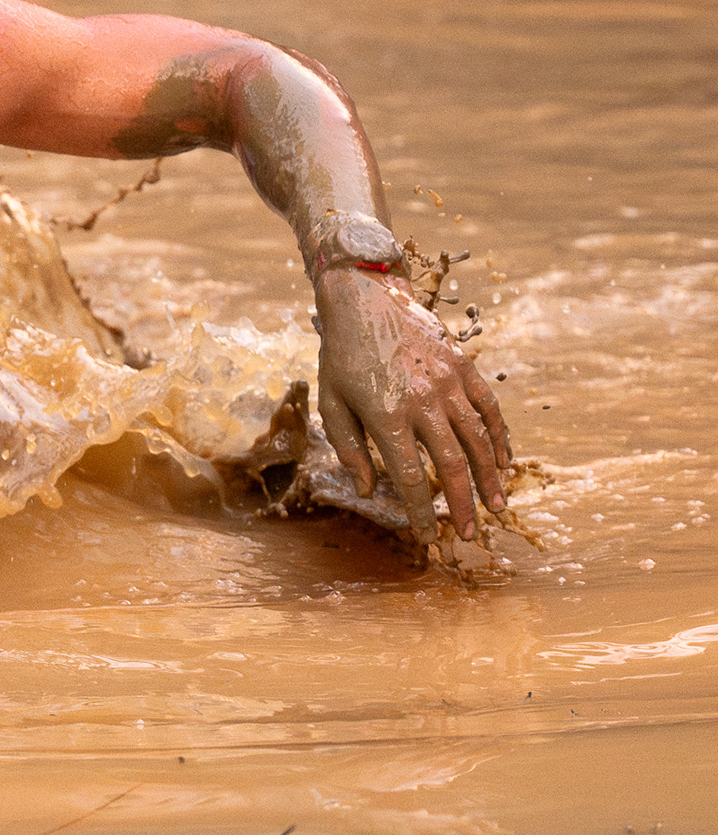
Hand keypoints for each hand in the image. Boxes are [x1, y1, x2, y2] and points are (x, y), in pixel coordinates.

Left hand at [312, 268, 512, 545]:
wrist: (365, 298)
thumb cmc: (342, 355)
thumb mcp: (331, 402)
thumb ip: (349, 448)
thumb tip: (366, 489)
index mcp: (386, 414)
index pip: (410, 476)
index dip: (421, 510)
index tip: (427, 536)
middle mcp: (422, 400)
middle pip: (452, 464)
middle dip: (462, 504)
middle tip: (469, 534)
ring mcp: (447, 382)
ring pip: (477, 439)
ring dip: (489, 477)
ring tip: (497, 506)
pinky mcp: (463, 366)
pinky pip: (489, 408)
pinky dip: (500, 437)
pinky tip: (503, 462)